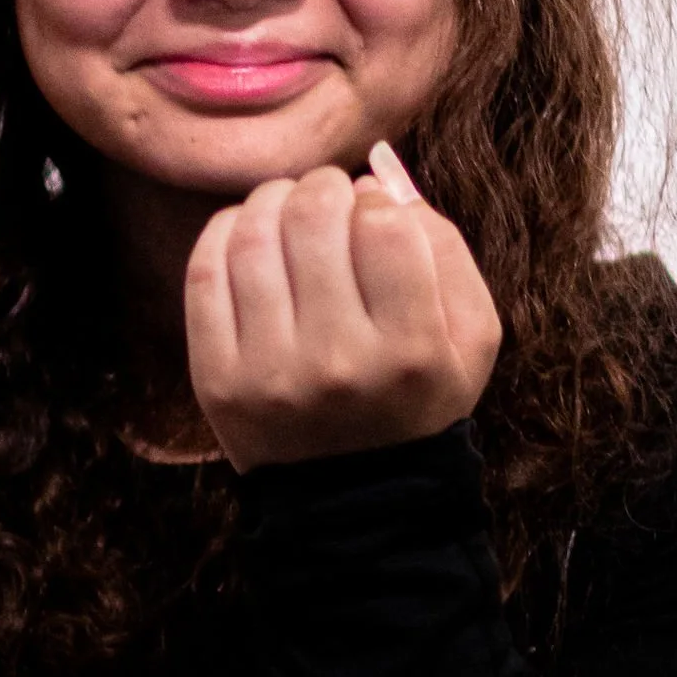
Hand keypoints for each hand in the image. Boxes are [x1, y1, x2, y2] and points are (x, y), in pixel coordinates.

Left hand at [185, 143, 502, 471]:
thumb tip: (381, 178)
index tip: (373, 213)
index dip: (377, 201)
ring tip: (288, 209)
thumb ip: (445, 247)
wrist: (356, 499)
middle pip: (314, 218)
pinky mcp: (216, 379)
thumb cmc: (419, 399)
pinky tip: (247, 232)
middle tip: (327, 199)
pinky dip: (225, 231)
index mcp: (410, 352)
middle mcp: (338, 363)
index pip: (384, 226)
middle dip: (322, 188)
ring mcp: (270, 372)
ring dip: (272, 200)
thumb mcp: (471, 336)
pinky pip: (205, 272)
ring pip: (254, 234)